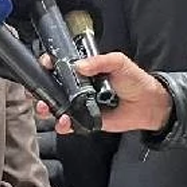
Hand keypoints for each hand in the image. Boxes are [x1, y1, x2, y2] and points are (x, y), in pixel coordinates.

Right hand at [39, 52, 172, 134]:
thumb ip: (99, 61)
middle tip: (38, 93)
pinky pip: (69, 124)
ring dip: (47, 108)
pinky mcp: (86, 120)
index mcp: (85, 70)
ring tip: (47, 108)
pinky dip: (63, 124)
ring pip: (57, 106)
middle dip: (41, 90)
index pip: (60, 66)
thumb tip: (79, 65)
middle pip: (53, 88)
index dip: (49, 65)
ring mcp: (81, 104)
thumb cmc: (135, 80)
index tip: (44, 65)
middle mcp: (79, 87)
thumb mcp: (119, 62)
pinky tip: (64, 121)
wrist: (148, 104)